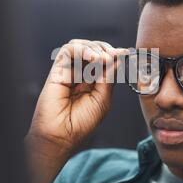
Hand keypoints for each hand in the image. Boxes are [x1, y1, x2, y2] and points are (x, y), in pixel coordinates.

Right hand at [28, 39, 128, 154]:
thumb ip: (108, 78)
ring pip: (80, 46)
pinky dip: (81, 49)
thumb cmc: (80, 124)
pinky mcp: (57, 71)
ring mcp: (68, 72)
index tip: (124, 53)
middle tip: (114, 55)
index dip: (113, 54)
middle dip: (105, 49)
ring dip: (94, 48)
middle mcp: (80, 75)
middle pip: (93, 50)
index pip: (103, 61)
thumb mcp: (102, 100)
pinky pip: (68, 51)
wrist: (61, 137)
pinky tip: (92, 58)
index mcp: (92, 82)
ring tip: (102, 58)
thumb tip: (117, 58)